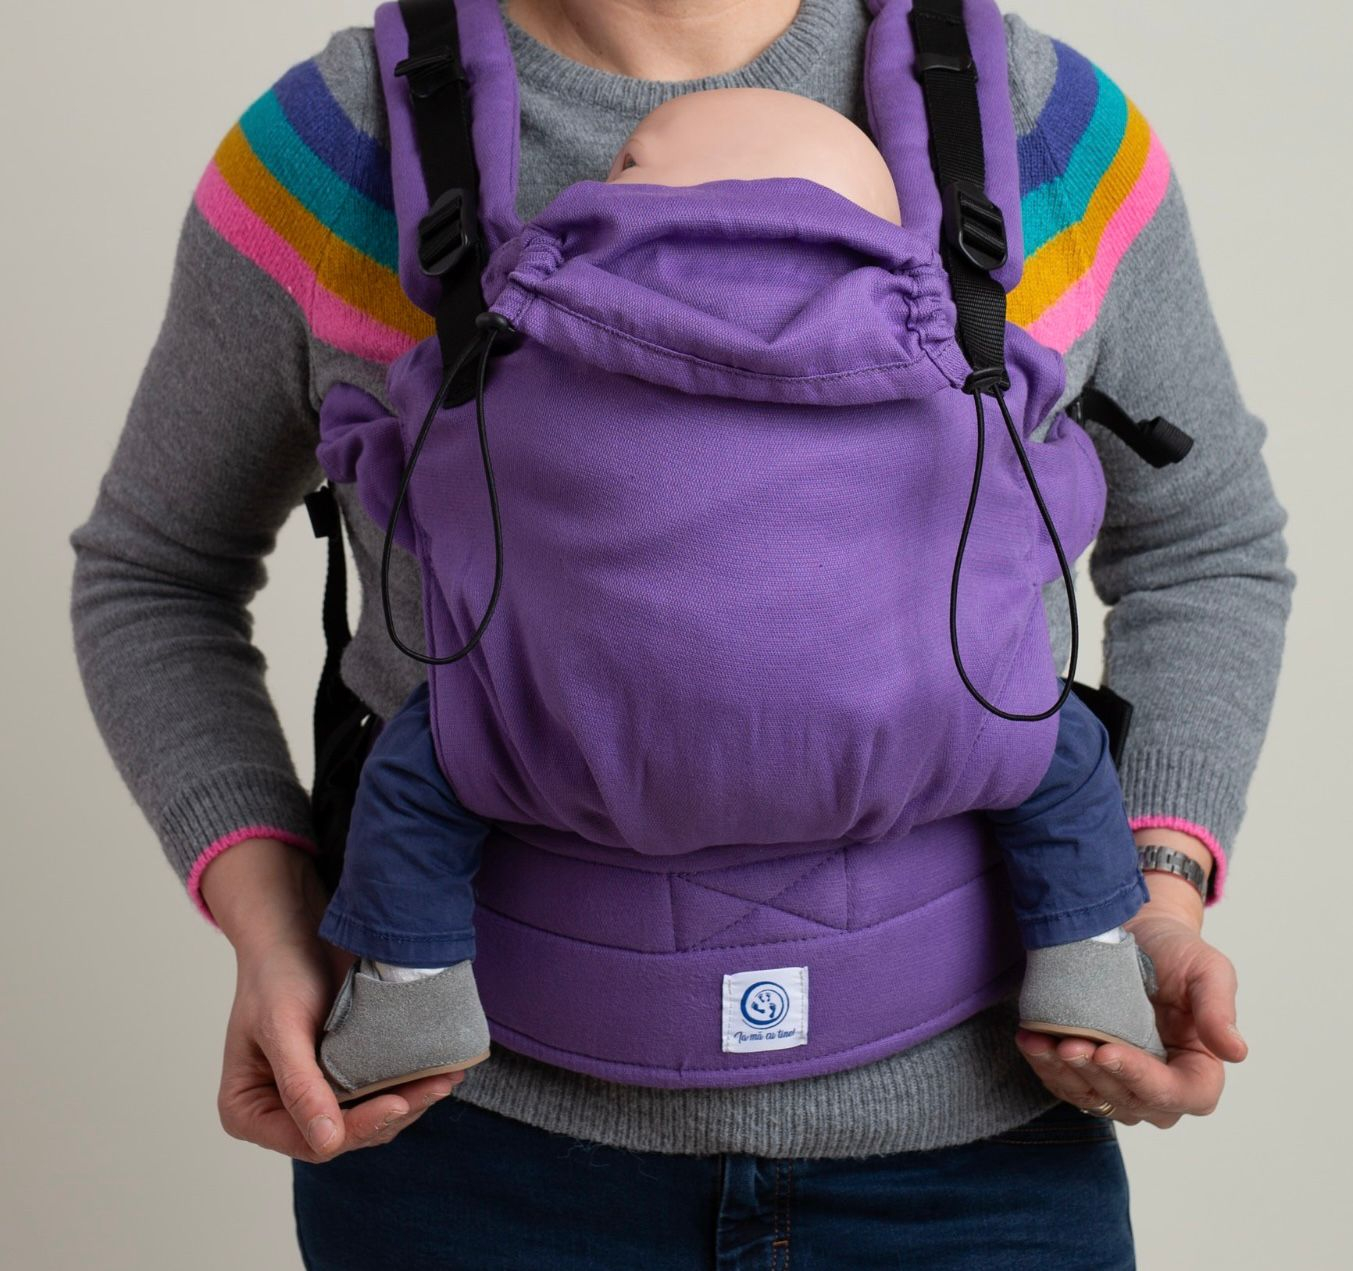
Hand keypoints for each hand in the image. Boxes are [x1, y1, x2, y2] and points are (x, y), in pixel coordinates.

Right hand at [202, 838, 465, 1161]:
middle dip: (395, 1113)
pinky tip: (441, 1069)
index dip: (357, 1129)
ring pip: (371, 1119)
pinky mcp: (347, 1076)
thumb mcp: (282, 1027)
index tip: (398, 1104)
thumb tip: (327, 1144)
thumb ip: (300, 1086)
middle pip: (346, 1134)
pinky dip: (410, 1083)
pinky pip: (381, 1092)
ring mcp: (319, 1096)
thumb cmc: (276, 973)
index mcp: (249, 1110)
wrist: (295, 931)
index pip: (309, 1141)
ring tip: (446, 1077)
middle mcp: (283, 1112)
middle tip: (437, 1086)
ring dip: (411, 1101)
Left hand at [1016, 832, 1246, 1126]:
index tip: (1109, 1052)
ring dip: (1065, 1076)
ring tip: (1043, 1044)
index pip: (1179, 1094)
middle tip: (1069, 1044)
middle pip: (1131, 1100)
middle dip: (1096, 1075)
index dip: (1143, 1080)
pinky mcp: (1088, 1073)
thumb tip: (1235, 1052)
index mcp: (1200, 1071)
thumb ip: (1218, 1010)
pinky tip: (1030, 1040)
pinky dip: (1046, 1066)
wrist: (1134, 934)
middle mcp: (1161, 1087)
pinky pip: (1065, 1083)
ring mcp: (1122, 1084)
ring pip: (1094, 1098)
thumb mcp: (1208, 971)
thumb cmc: (1176, 952)